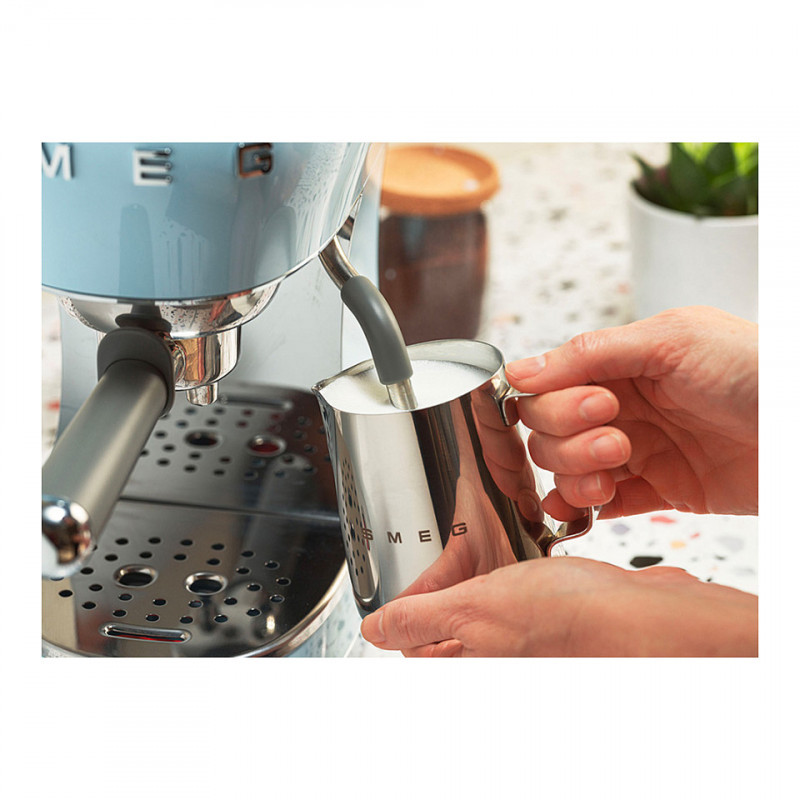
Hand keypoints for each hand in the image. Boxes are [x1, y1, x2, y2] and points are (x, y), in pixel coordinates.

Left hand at [360, 556, 757, 656]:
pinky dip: (510, 578)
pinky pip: (514, 601)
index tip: (410, 586)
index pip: (416, 651)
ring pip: (480, 611)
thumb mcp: (477, 610)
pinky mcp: (549, 627)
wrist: (650, 615)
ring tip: (486, 556)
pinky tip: (521, 562)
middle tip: (453, 562)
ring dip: (478, 579)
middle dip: (444, 588)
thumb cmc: (574, 618)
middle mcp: (498, 662)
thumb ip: (420, 619)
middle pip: (446, 627)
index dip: (406, 613)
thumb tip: (374, 631)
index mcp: (473, 666)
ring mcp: (525, 646)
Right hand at [505, 306, 757, 519]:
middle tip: (618, 435)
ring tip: (620, 464)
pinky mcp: (658, 490)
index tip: (597, 405)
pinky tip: (590, 505)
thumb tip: (520, 368)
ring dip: (579, 472)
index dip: (557, 402)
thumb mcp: (671, 340)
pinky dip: (582, 508)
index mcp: (620, 364)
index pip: (549, 386)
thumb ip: (591, 354)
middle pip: (548, 430)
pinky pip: (600, 504)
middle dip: (571, 438)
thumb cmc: (757, 371)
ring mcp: (637, 449)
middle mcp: (622, 406)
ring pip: (567, 468)